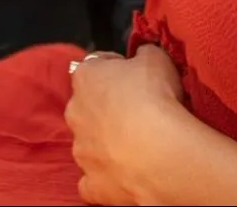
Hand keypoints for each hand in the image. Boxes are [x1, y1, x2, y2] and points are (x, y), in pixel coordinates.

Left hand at [65, 45, 187, 205]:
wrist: (160, 153)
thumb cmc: (156, 99)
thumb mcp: (156, 57)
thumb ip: (144, 53)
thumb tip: (143, 56)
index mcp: (86, 77)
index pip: (96, 66)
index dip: (116, 70)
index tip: (134, 76)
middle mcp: (76, 112)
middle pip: (88, 106)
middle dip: (108, 108)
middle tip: (138, 113)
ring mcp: (81, 150)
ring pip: (89, 143)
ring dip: (108, 143)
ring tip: (139, 145)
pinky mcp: (92, 183)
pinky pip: (94, 180)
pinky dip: (107, 178)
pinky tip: (127, 174)